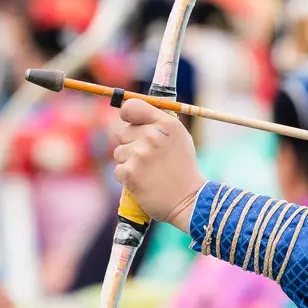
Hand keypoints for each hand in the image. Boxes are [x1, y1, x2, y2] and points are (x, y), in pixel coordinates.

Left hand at [111, 98, 205, 232]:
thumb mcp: (179, 137)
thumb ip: (158, 122)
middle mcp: (152, 135)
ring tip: (148, 172)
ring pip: (118, 153)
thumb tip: (130, 110)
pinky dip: (127, 179)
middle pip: (122, 133)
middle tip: (149, 159)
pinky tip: (143, 183)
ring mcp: (140, 154)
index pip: (131, 106)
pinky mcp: (131, 172)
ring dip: (129, 163)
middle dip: (131, 145)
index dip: (127, 114)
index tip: (128, 121)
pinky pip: (118, 171)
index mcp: (166, 123)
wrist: (189, 200)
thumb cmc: (182, 168)